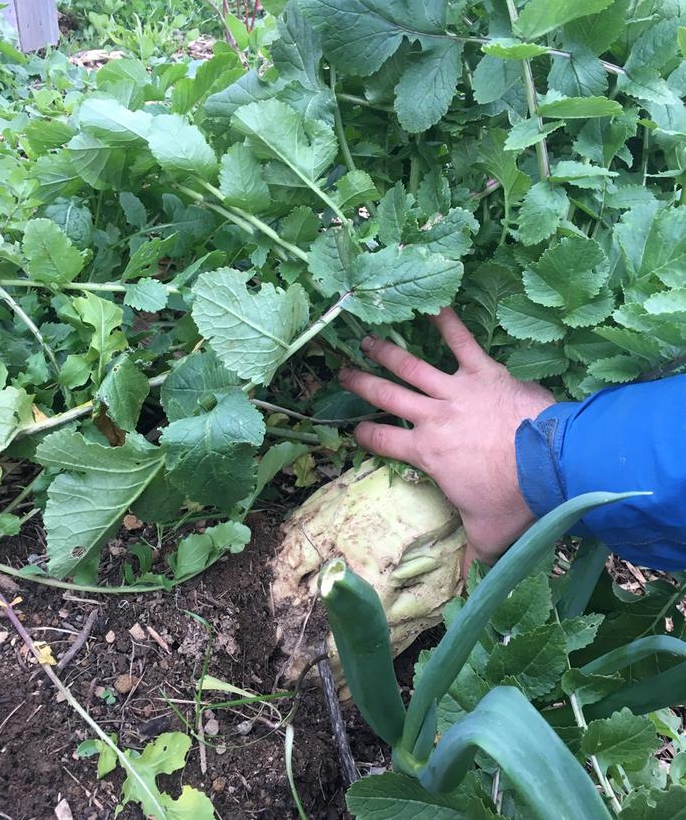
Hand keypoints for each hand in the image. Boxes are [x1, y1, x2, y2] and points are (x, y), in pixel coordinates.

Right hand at [339, 309, 555, 568]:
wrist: (551, 463)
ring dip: (389, 352)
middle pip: (387, 397)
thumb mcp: (487, 535)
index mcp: (427, 453)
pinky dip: (449, 323)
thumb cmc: (515, 499)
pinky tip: (437, 304)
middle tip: (341, 371)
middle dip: (362, 384)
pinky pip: (462, 343)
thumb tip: (462, 588)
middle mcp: (433, 418)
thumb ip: (470, 555)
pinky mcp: (483, 372)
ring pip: (413, 367)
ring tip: (369, 338)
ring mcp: (456, 391)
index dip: (365, 435)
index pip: (384, 442)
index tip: (353, 429)